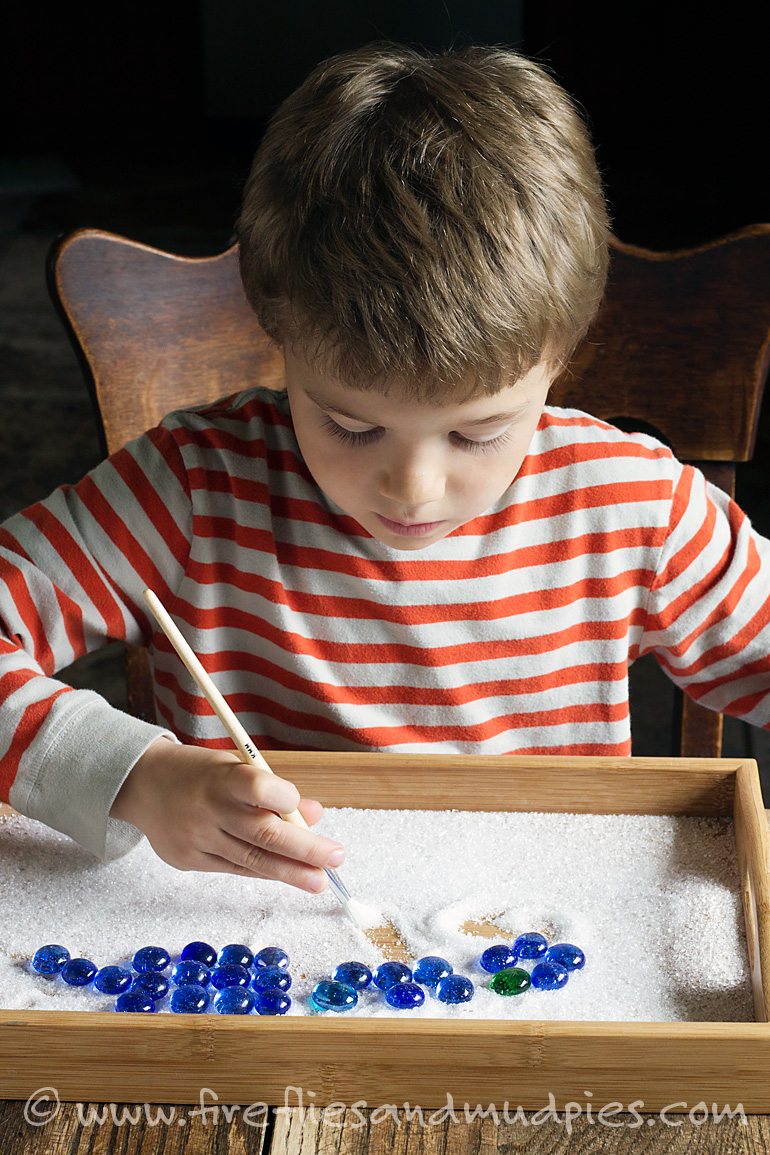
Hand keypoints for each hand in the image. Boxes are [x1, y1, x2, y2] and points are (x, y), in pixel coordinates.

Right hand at [110, 738, 344, 892]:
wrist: (141, 784)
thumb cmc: (199, 772)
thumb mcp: (235, 767)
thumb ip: (273, 790)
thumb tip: (314, 815)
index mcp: (219, 777)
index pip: (257, 788)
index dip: (285, 799)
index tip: (303, 808)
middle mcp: (207, 810)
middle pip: (262, 834)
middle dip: (305, 849)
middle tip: (335, 858)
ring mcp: (196, 839)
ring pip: (251, 859)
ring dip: (290, 871)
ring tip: (318, 880)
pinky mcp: (188, 861)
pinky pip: (234, 868)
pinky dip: (262, 870)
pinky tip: (286, 874)